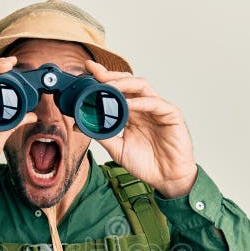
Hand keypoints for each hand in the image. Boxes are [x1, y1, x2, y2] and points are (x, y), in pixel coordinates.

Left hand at [84, 60, 198, 197]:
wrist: (168, 179)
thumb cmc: (147, 164)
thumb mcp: (118, 149)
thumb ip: (101, 135)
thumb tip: (79, 125)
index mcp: (131, 113)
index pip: (116, 91)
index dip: (103, 80)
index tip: (86, 71)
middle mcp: (144, 107)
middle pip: (127, 83)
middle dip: (110, 76)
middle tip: (95, 72)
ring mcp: (158, 109)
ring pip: (141, 86)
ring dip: (124, 84)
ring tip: (108, 85)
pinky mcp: (171, 114)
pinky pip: (155, 103)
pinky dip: (140, 102)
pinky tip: (128, 104)